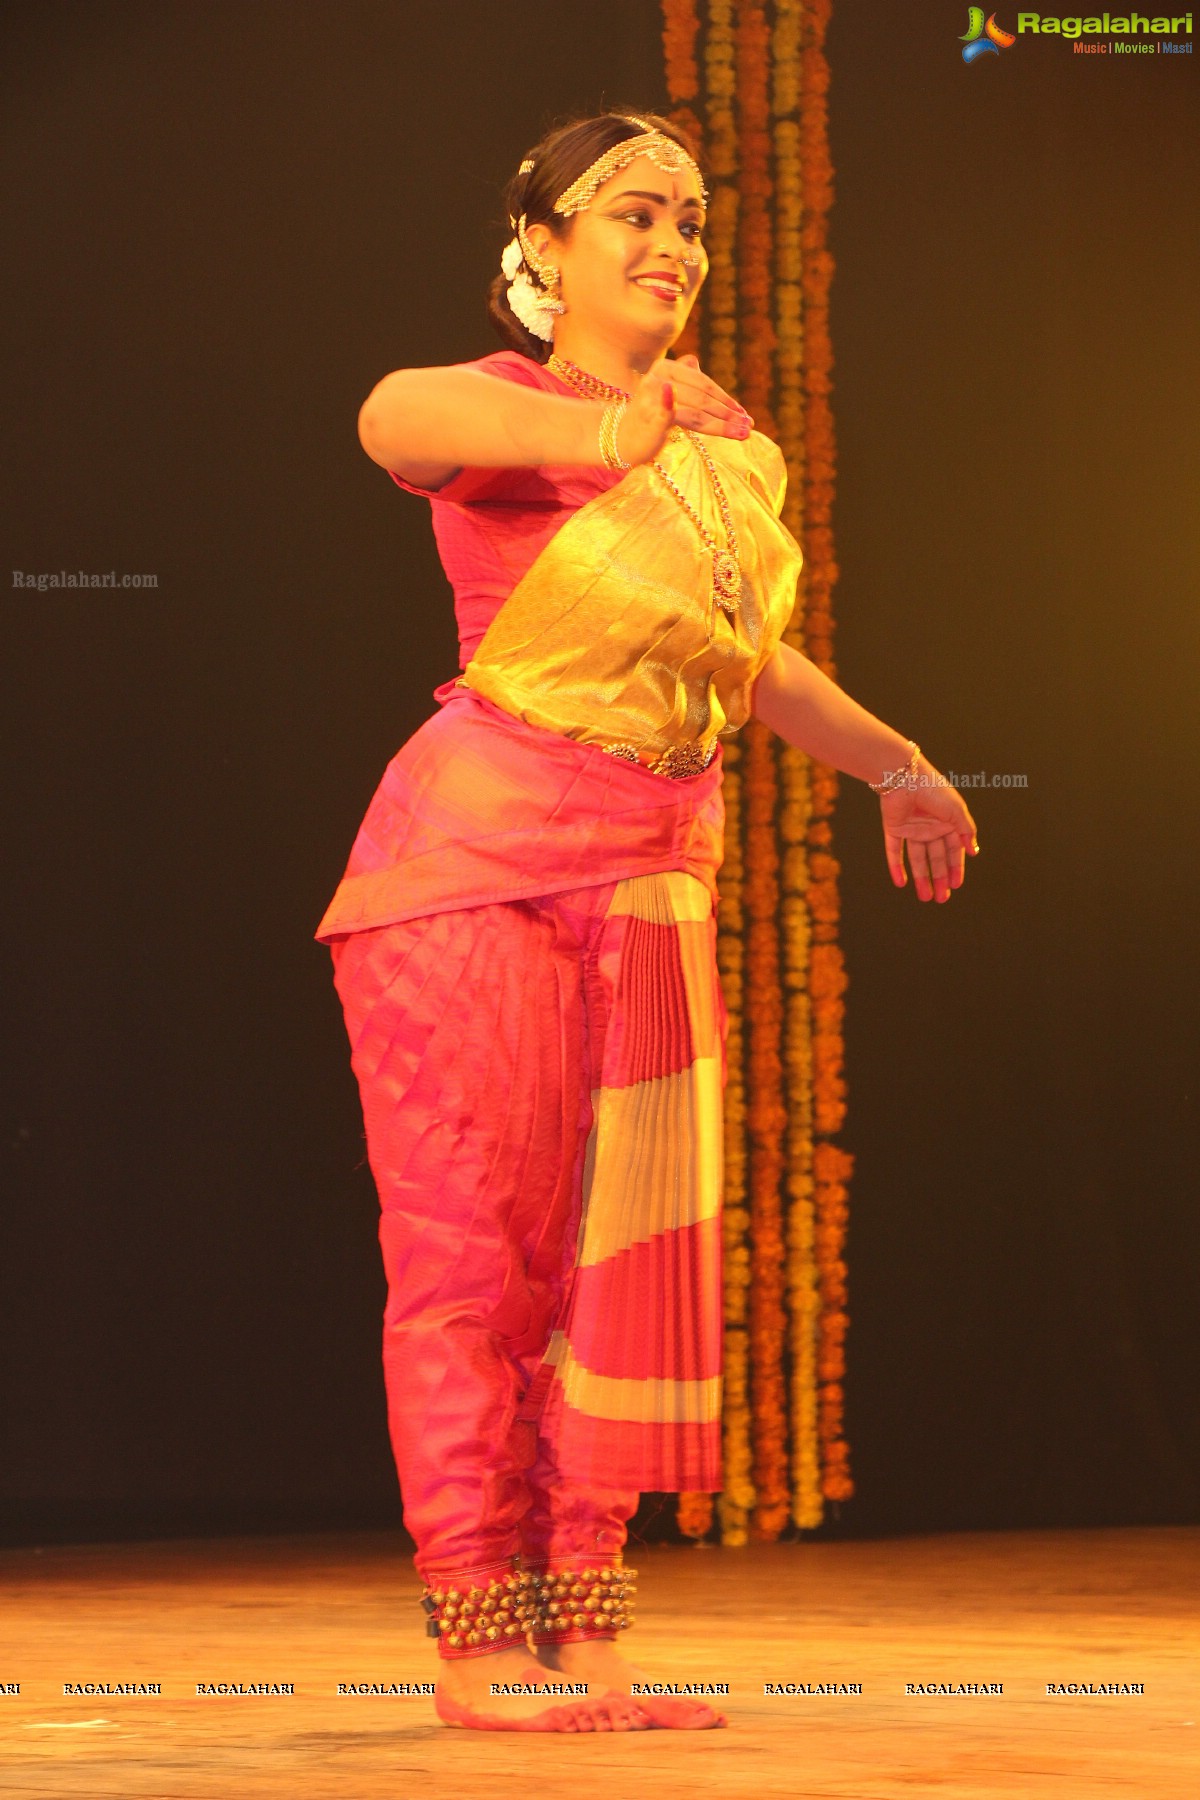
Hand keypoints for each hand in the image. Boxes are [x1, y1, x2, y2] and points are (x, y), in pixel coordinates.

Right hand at [615, 351, 753, 466]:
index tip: (744, 414)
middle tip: (749, 426)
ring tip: (743, 433)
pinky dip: (693, 416)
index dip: (725, 399)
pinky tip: (714, 421)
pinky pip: (679, 416)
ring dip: (723, 424)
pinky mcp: (650, 415)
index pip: (703, 383)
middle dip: (728, 414)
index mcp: (665, 367)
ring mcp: (653, 396)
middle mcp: (658, 377)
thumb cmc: (646, 418)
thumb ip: (682, 378)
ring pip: (697, 411)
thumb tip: (694, 361)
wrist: (621, 439)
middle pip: (703, 397)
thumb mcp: (664, 393)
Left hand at [880, 757, 979, 902]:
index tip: (956, 885)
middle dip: (940, 878)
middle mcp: (930, 827)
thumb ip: (966, 830)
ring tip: (925, 897)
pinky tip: (901, 883)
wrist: (903, 776)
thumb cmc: (934, 790)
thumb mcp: (956, 811)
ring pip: (917, 859)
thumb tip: (974, 851)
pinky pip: (895, 851)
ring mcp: (912, 828)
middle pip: (936, 858)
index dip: (956, 868)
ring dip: (921, 878)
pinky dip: (896, 867)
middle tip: (941, 899)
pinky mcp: (893, 828)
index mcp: (947, 822)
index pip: (954, 850)